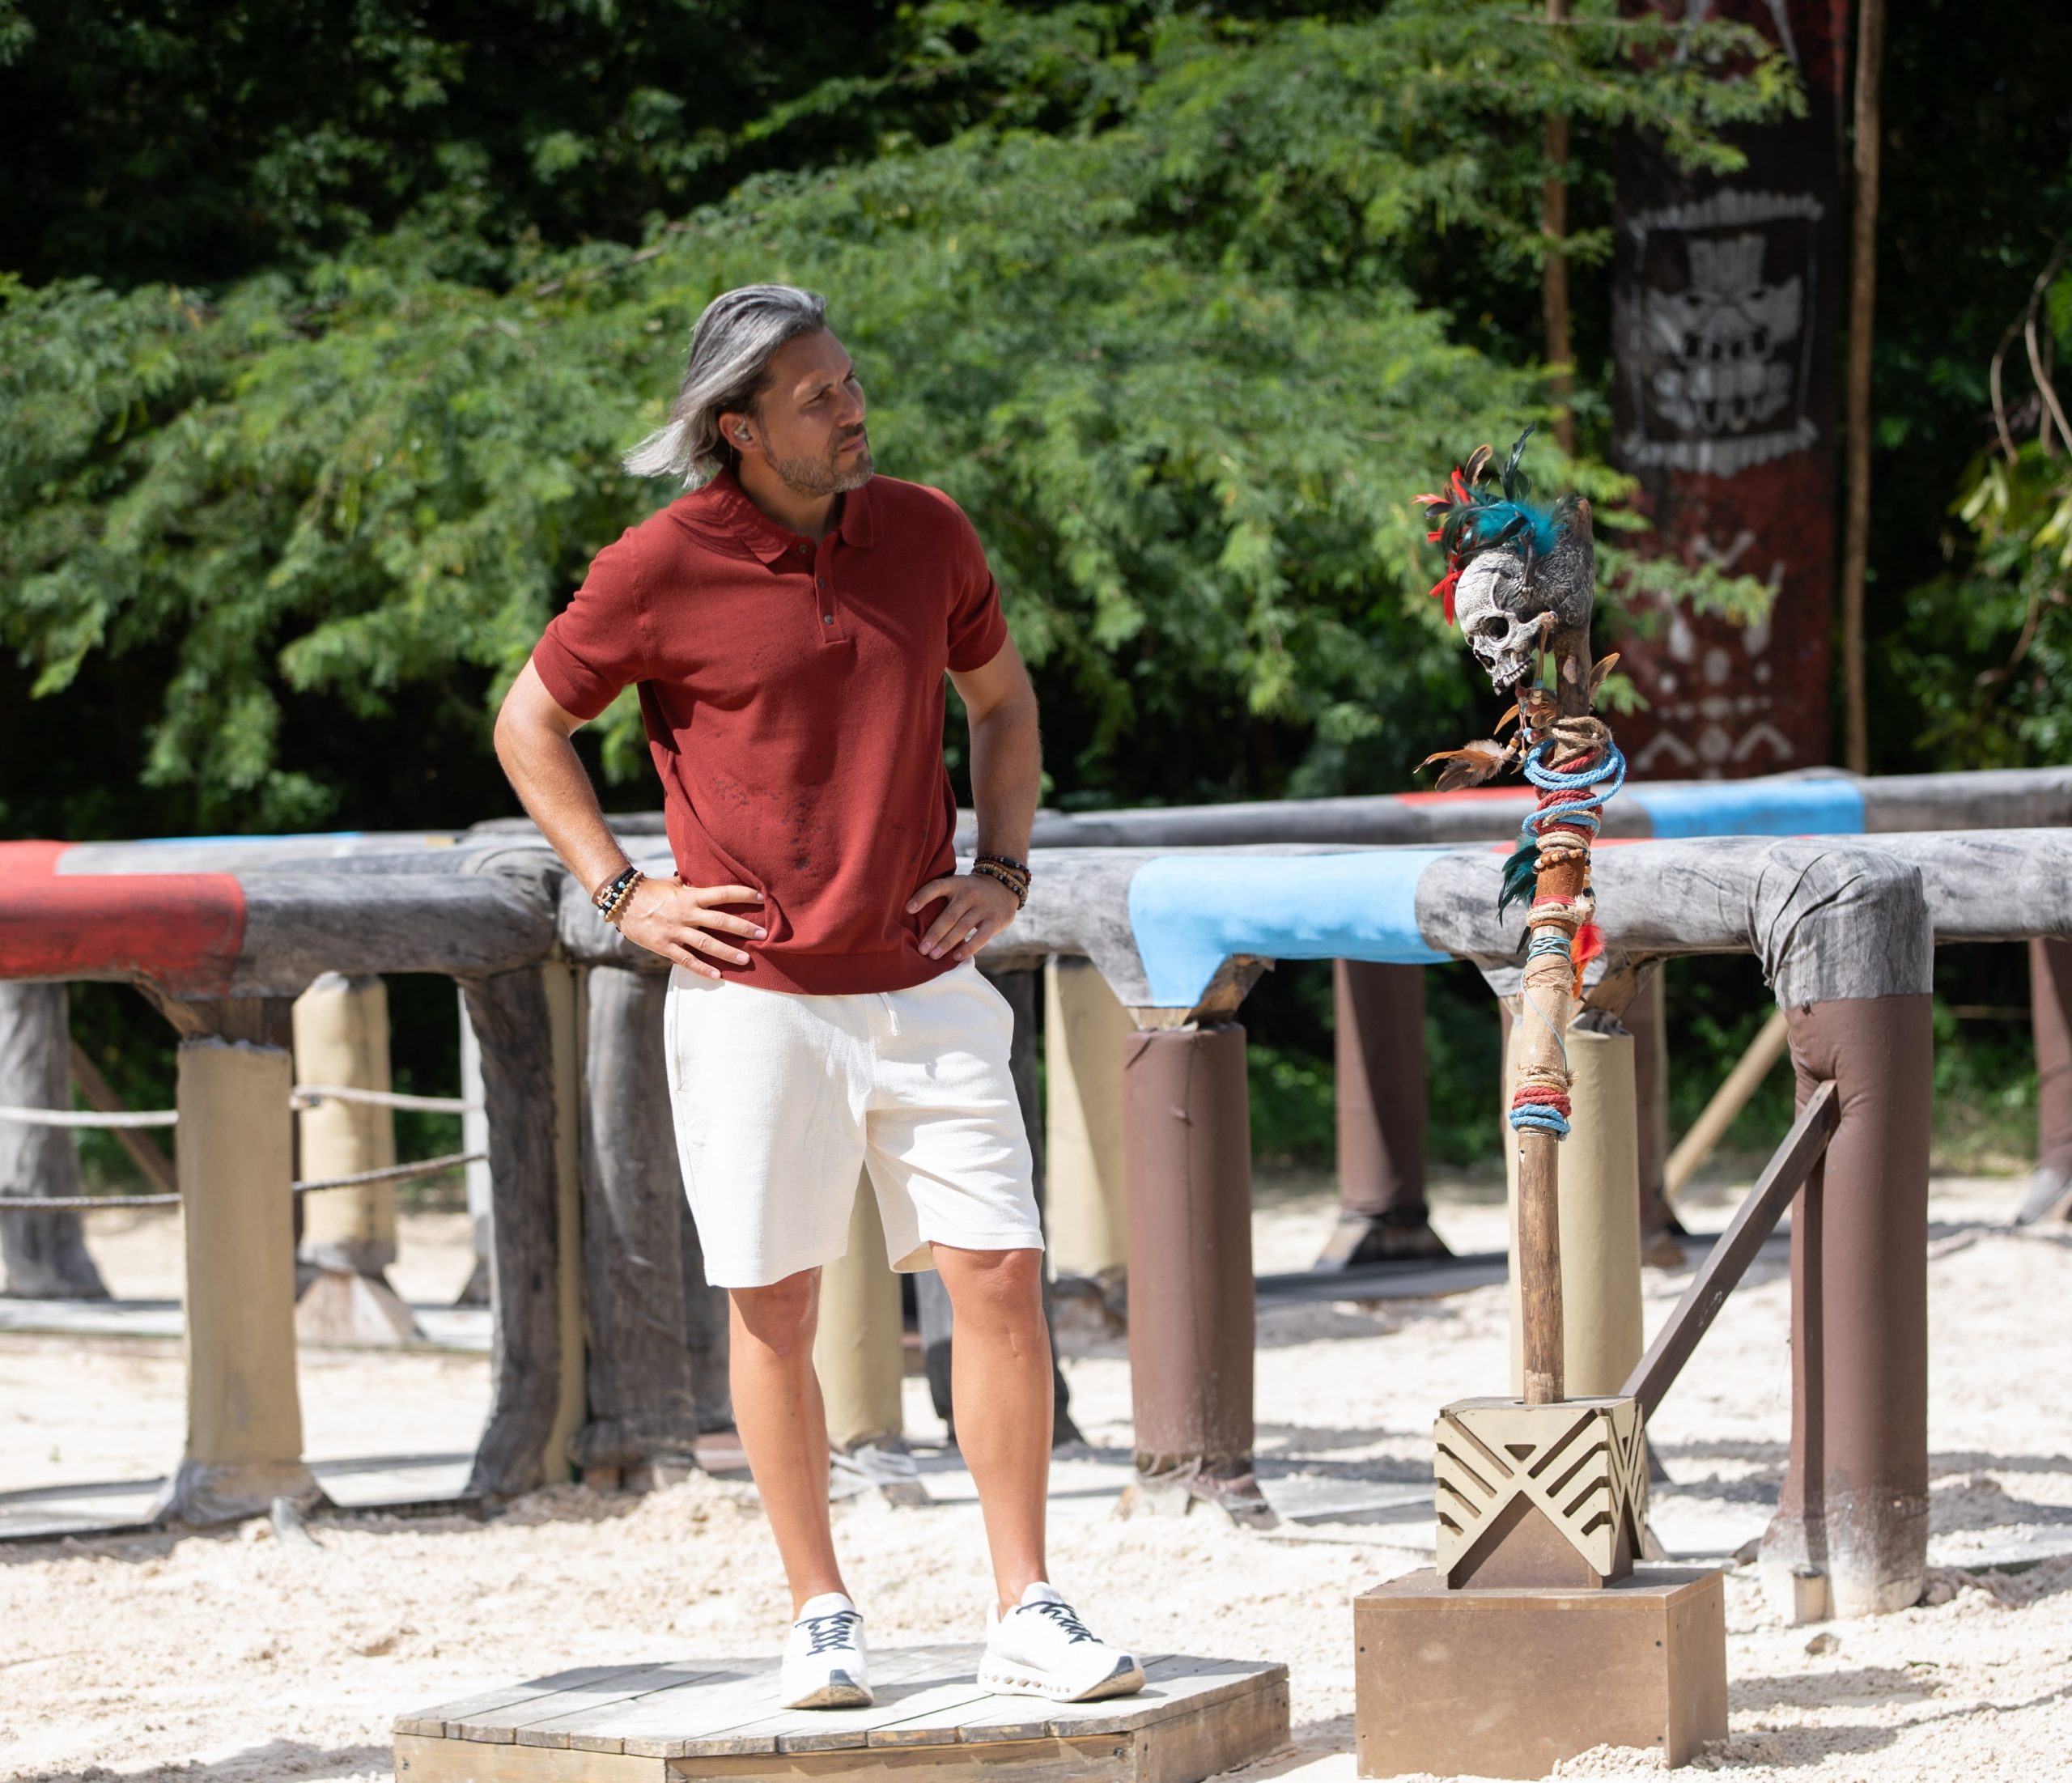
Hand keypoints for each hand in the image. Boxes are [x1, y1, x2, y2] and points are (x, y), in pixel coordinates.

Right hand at [614, 876, 765, 978]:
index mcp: (690, 895)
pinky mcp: (664, 946)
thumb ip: (692, 885)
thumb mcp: (673, 883)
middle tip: (763, 934)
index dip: (743, 894)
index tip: (762, 898)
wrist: (621, 901)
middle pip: (720, 921)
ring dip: (728, 952)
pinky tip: (718, 976)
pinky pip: (686, 959)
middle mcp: (686, 913)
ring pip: (706, 943)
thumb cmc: (650, 890)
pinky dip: (702, 969)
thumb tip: (709, 882)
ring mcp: (675, 931)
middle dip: (743, 928)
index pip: (723, 893)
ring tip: (746, 959)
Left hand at [907, 872, 1019, 961]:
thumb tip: (914, 922)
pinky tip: (956, 957)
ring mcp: (983, 907)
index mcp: (956, 884)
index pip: (936, 887)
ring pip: (962, 927)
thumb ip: (942, 899)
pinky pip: (981, 937)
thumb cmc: (971, 891)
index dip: (922, 897)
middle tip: (921, 949)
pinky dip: (969, 948)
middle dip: (934, 934)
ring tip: (933, 956)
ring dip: (947, 943)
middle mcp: (969, 894)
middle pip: (949, 916)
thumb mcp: (958, 886)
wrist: (1004, 885)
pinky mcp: (995, 920)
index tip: (908, 910)